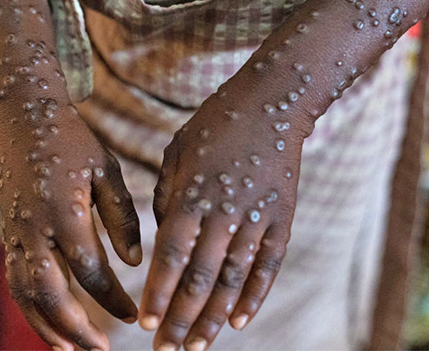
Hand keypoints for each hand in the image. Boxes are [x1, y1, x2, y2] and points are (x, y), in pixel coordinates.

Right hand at [0, 101, 141, 350]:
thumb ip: (122, 217)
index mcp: (65, 212)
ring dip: (46, 326)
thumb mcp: (107, 171)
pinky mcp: (8, 233)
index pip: (92, 273)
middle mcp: (35, 229)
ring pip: (25, 294)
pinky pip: (15, 279)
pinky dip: (30, 306)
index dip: (115, 300)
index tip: (136, 315)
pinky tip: (47, 320)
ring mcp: (16, 233)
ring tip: (70, 349)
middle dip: (77, 329)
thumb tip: (134, 262)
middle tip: (101, 350)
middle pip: (52, 295)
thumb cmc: (73, 141)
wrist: (24, 118)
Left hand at [139, 83, 305, 349]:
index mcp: (192, 195)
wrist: (271, 103)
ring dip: (214, 317)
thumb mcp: (176, 153)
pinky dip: (254, 295)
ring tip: (197, 345)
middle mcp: (223, 212)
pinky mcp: (282, 219)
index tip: (146, 324)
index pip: (171, 256)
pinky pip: (267, 265)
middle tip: (166, 350)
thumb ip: (167, 199)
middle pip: (200, 277)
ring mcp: (256, 217)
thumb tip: (164, 241)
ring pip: (233, 278)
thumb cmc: (214, 125)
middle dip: (181, 317)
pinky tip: (241, 322)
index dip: (159, 293)